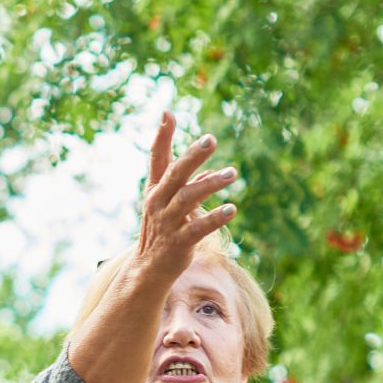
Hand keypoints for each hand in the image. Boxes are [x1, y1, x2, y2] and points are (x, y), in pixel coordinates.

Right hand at [124, 111, 238, 302]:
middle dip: (192, 155)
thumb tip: (209, 172)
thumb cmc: (162, 232)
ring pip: (188, 197)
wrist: (149, 269)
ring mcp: (167, 221)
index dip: (162, 135)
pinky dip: (215, 218)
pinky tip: (231, 209)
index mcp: (156, 189)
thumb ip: (187, 186)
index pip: (157, 157)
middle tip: (211, 139)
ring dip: (211, 184)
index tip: (168, 113)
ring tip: (233, 173)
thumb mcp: (169, 205)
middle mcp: (158, 201)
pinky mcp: (179, 241)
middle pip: (175, 173)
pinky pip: (198, 227)